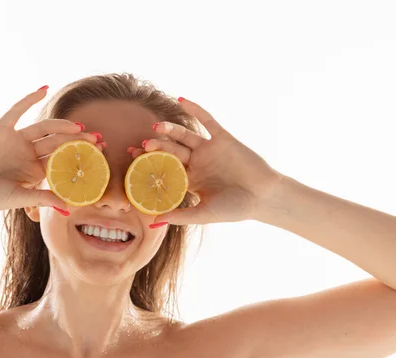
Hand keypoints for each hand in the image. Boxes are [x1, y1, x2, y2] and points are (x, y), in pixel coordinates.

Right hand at [0, 87, 101, 212]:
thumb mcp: (19, 198)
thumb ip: (43, 198)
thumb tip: (69, 209)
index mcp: (34, 171)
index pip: (62, 161)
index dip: (80, 158)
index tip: (100, 156)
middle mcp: (28, 154)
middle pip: (58, 144)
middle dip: (78, 142)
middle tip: (98, 140)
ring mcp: (16, 140)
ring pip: (45, 128)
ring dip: (62, 126)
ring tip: (79, 128)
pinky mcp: (2, 129)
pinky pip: (17, 109)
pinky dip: (29, 98)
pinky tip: (43, 88)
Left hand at [129, 97, 283, 224]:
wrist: (263, 196)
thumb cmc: (235, 208)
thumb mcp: (205, 214)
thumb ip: (181, 215)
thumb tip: (154, 220)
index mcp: (189, 179)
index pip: (164, 169)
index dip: (148, 165)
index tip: (131, 161)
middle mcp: (196, 162)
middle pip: (171, 151)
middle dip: (156, 148)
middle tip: (141, 146)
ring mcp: (208, 149)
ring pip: (185, 135)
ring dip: (171, 130)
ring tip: (157, 127)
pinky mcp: (222, 138)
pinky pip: (207, 120)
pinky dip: (195, 109)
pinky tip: (181, 99)